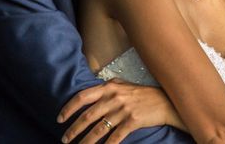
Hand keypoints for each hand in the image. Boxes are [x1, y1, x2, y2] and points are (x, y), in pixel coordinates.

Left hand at [58, 79, 183, 143]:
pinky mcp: (132, 121)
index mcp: (109, 87)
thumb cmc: (142, 94)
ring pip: (99, 129)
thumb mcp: (123, 85)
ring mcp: (124, 110)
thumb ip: (107, 87)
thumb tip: (90, 91)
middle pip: (88, 116)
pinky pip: (115, 137)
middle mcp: (115, 97)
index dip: (69, 108)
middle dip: (73, 129)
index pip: (83, 96)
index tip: (60, 119)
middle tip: (65, 139)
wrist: (164, 102)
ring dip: (86, 141)